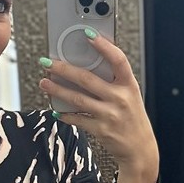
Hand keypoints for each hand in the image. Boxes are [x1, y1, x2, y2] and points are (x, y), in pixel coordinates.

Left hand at [40, 30, 157, 182]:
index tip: (89, 34)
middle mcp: (120, 98)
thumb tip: (87, 64)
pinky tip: (55, 109)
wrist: (139, 148)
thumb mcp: (130, 95)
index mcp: (129, 85)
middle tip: (47, 63)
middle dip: (63, 69)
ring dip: (57, 90)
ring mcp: (109, 115)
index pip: (118, 60)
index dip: (104, 46)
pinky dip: (64, 114)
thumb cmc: (132, 117)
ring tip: (44, 82)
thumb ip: (113, 81)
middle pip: (87, 79)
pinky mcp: (100, 129)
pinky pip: (77, 119)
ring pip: (77, 98)